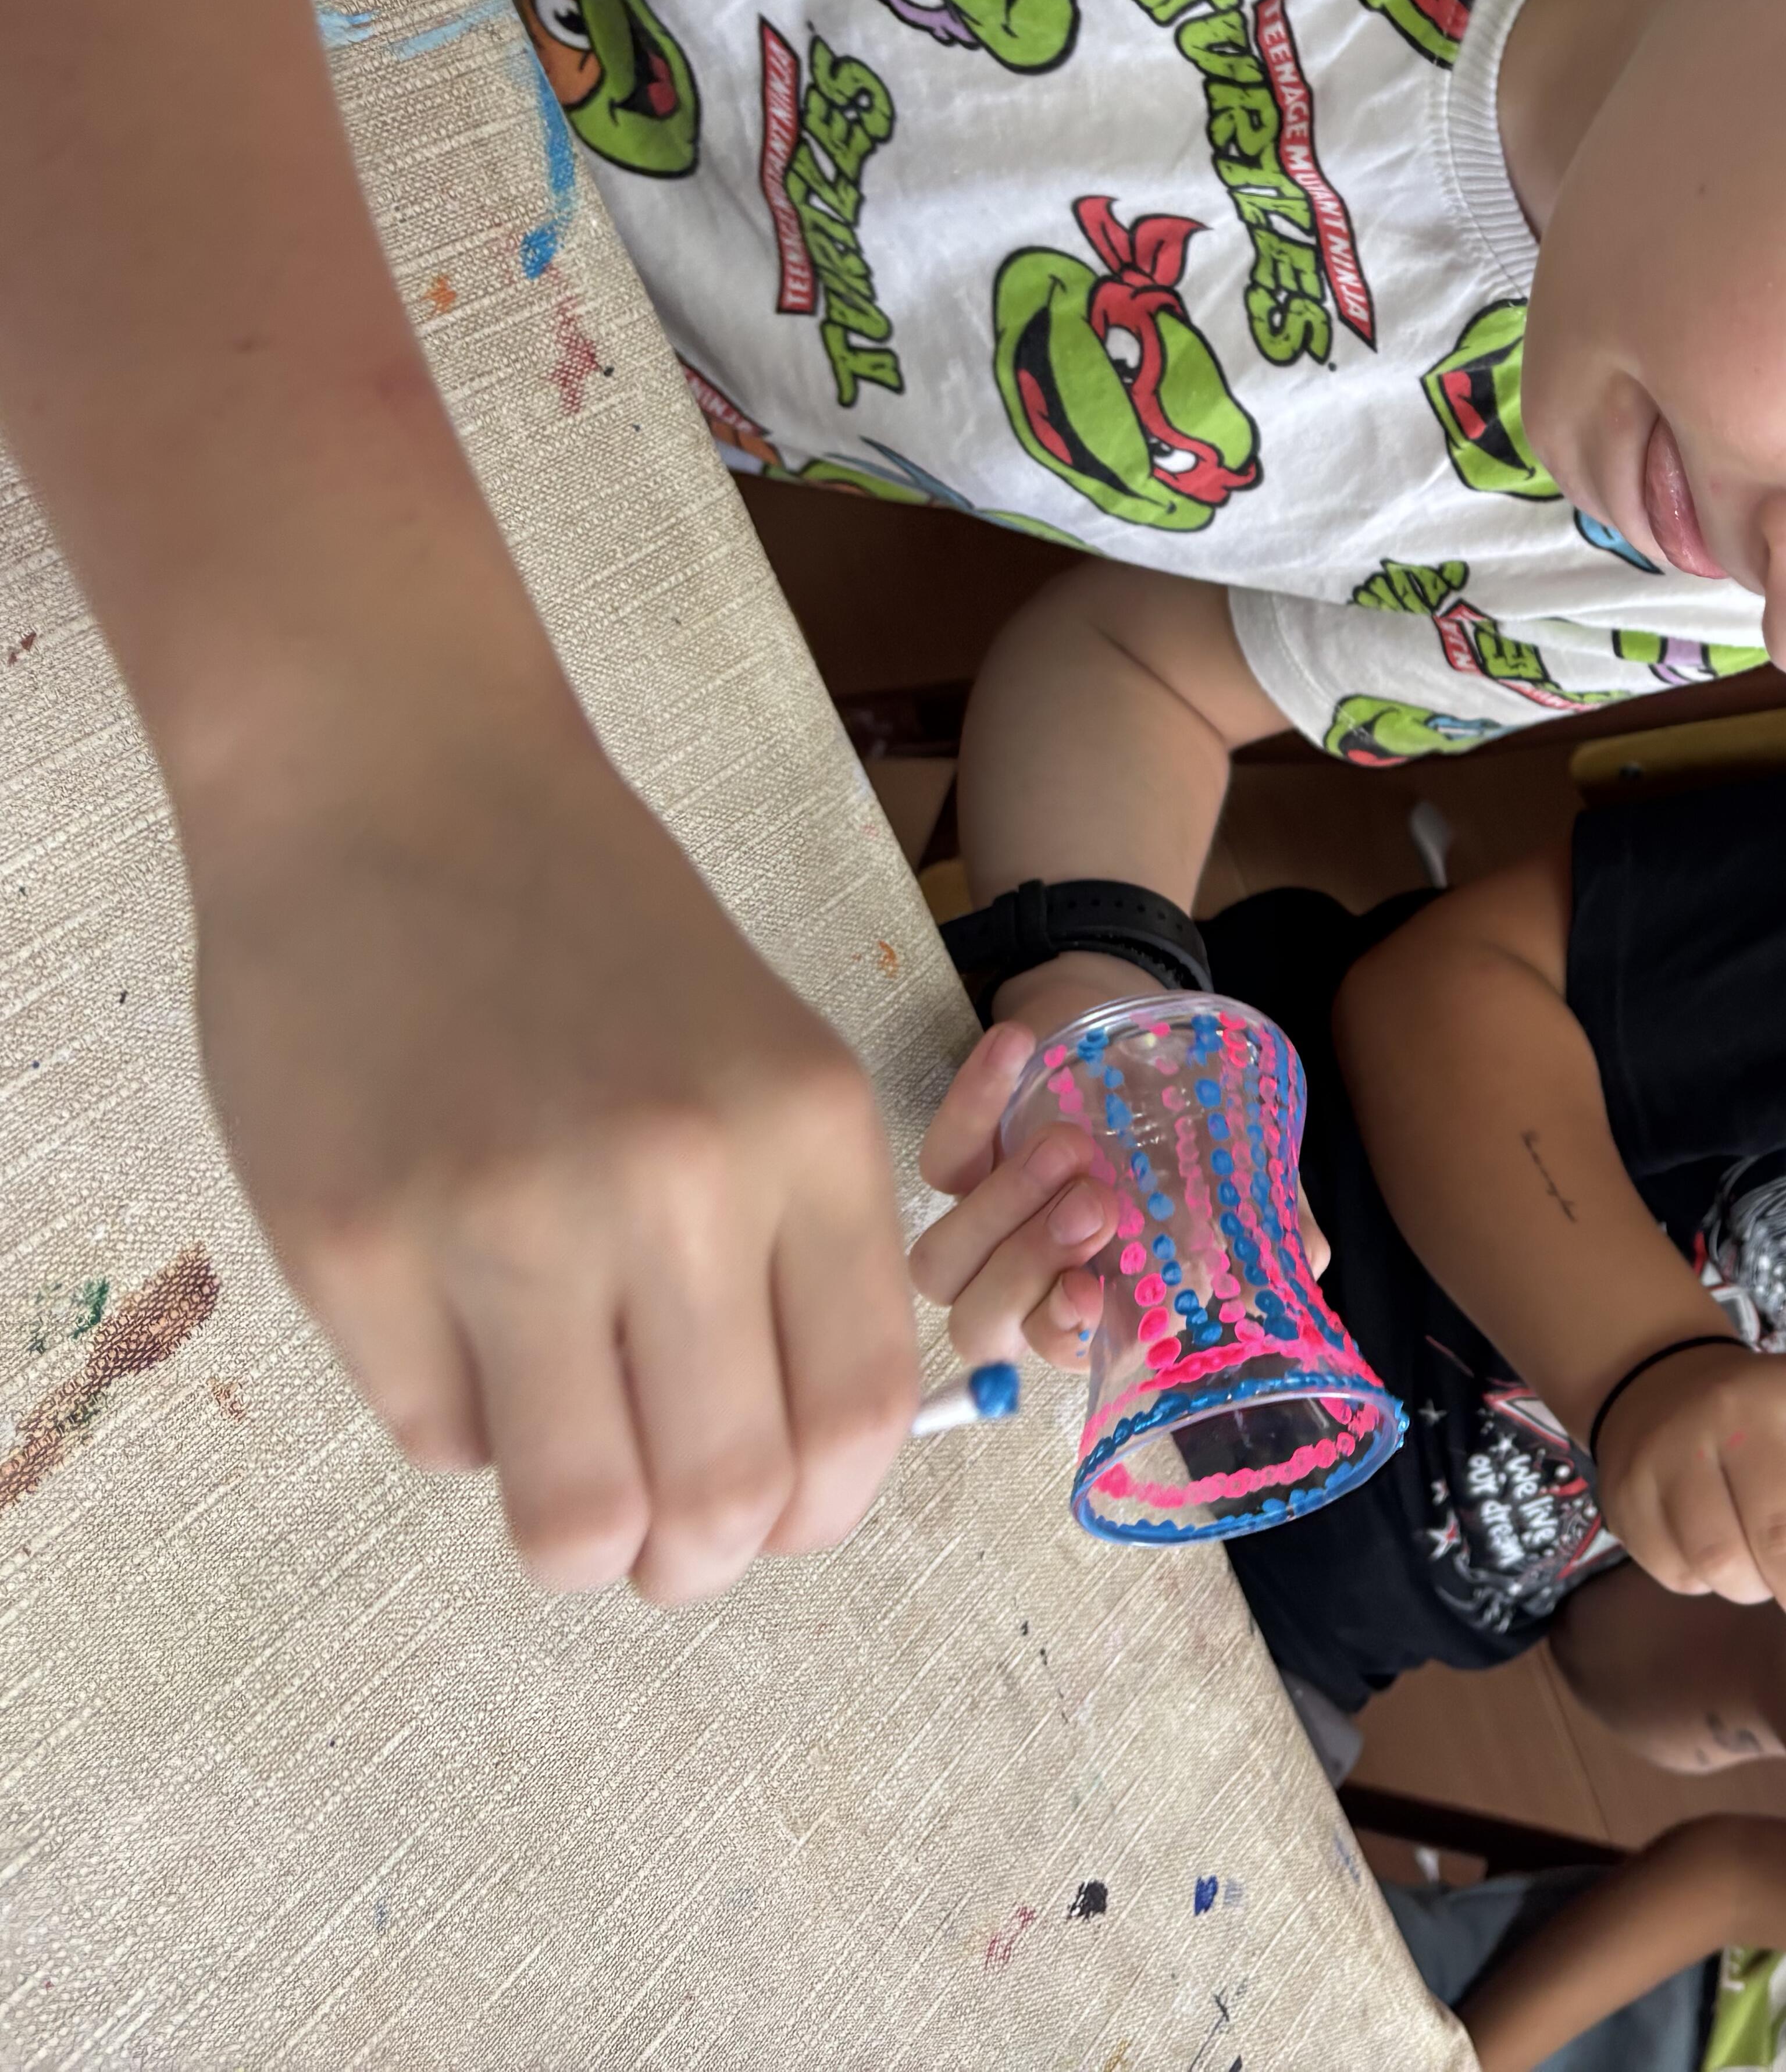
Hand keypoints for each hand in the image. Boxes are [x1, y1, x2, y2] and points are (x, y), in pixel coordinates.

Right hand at [189, 720, 915, 1604]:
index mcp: (805, 1136)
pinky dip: (464, 1427)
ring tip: (570, 1491)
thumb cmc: (604, 938)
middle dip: (695, 1566)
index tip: (780, 1523)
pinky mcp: (353, 1246)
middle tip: (664, 1553)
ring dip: (582, 1546)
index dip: (820, 1514)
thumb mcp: (771, 1064)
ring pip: (573, 1515)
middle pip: (722, 1497)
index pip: (859, 1412)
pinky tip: (455, 1328)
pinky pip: (437, 1439)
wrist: (407, 793)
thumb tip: (791, 1462)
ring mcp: (505, 1220)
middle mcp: (675, 1185)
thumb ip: (802, 1242)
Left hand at [906, 954, 1327, 1368]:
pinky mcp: (959, 1157)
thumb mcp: (1247, 1187)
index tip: (1092, 1291)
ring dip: (1003, 1208)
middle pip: (980, 1323)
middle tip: (1097, 1204)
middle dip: (1032, 1269)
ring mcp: (987, 1221)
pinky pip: (940, 1152)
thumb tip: (1301, 1267)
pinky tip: (1020, 1051)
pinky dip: (974, 1102)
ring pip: (942, 1262)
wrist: (1148, 1045)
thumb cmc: (1197, 1136)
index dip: (1062, 1331)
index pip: (1053, 1348)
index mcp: (1093, 1305)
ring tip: (1073, 1145)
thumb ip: (1269, 1238)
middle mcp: (1029, 1276)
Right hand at [1591, 1341, 1785, 1661]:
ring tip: (1768, 1584)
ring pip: (1724, 1563)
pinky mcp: (1629, 1487)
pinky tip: (1718, 1562)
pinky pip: (1678, 1572)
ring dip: (1757, 1592)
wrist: (1666, 1387)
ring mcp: (1675, 1446)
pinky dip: (1706, 1585)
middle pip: (1783, 1537)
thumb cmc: (1771, 1428)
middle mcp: (1738, 1410)